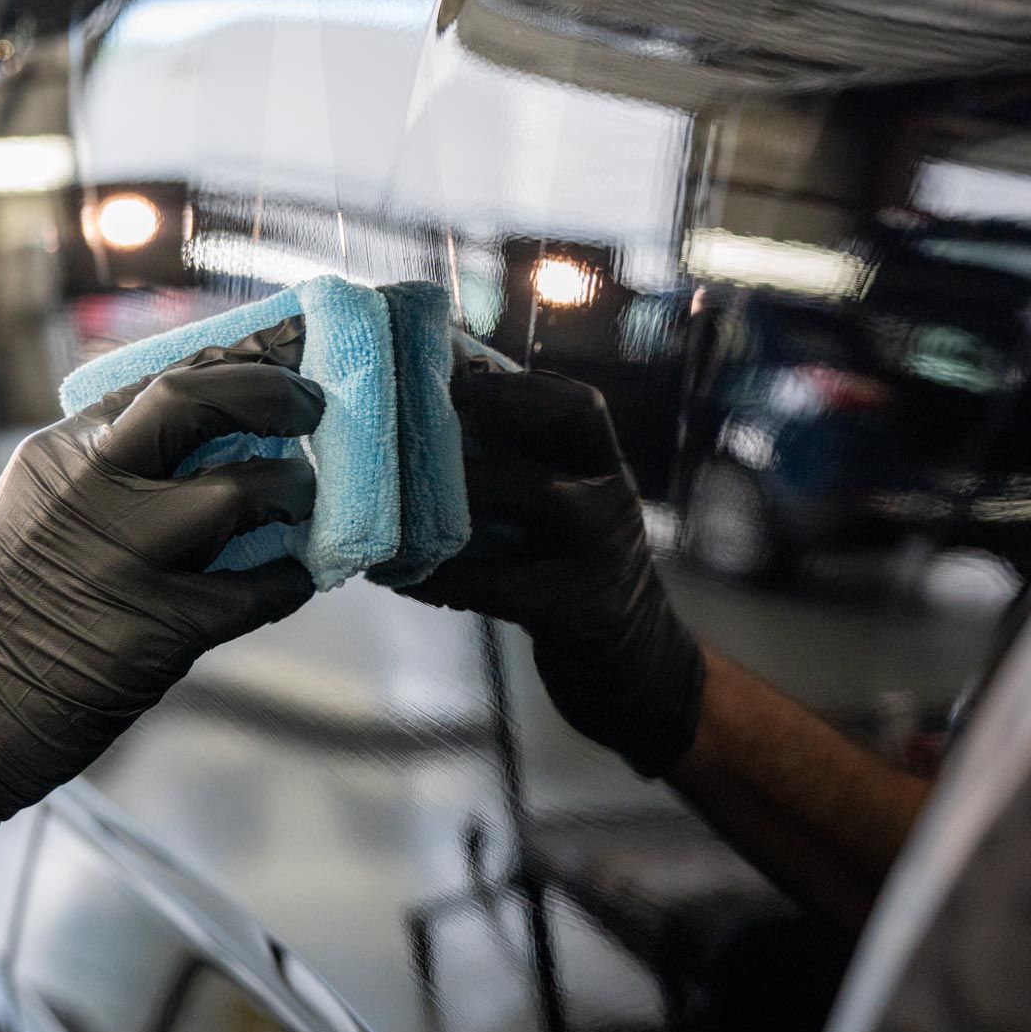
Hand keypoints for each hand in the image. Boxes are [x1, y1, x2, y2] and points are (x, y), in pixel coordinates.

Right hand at [0, 323, 322, 842]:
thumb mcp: (35, 510)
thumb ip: (107, 472)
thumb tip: (208, 444)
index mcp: (60, 453)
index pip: (160, 379)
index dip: (233, 368)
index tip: (279, 368)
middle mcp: (91, 487)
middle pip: (195, 401)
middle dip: (270, 394)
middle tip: (311, 407)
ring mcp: (126, 555)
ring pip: (241, 491)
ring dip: (292, 494)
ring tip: (302, 504)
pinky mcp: (159, 626)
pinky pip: (257, 589)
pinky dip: (288, 580)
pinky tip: (291, 579)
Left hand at [411, 370, 704, 777]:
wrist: (634, 661)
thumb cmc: (574, 571)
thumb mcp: (567, 511)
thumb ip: (519, 469)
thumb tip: (428, 417)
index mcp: (603, 468)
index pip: (576, 404)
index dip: (517, 383)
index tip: (450, 370)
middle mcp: (610, 499)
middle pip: (563, 429)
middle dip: (489, 412)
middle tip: (417, 413)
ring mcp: (601, 553)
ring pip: (535, 495)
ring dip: (461, 487)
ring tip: (395, 490)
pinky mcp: (577, 610)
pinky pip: (498, 585)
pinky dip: (441, 577)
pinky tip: (396, 574)